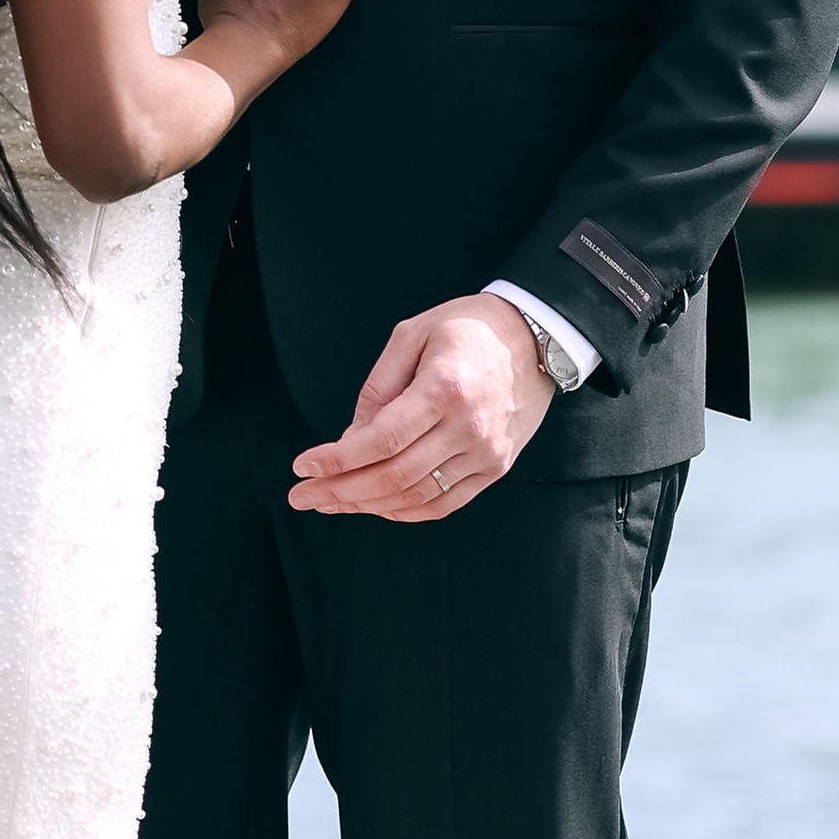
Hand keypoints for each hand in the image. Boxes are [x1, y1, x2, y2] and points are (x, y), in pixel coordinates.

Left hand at [288, 293, 552, 522]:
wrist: (536, 337)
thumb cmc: (467, 327)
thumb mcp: (412, 334)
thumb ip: (379, 386)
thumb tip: (350, 438)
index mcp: (443, 388)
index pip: (381, 441)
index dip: (336, 460)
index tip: (302, 466)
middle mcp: (468, 427)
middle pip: (394, 476)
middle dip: (340, 492)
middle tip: (302, 496)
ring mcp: (486, 453)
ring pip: (417, 497)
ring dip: (367, 506)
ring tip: (330, 503)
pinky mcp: (496, 467)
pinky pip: (445, 504)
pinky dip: (406, 511)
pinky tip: (375, 506)